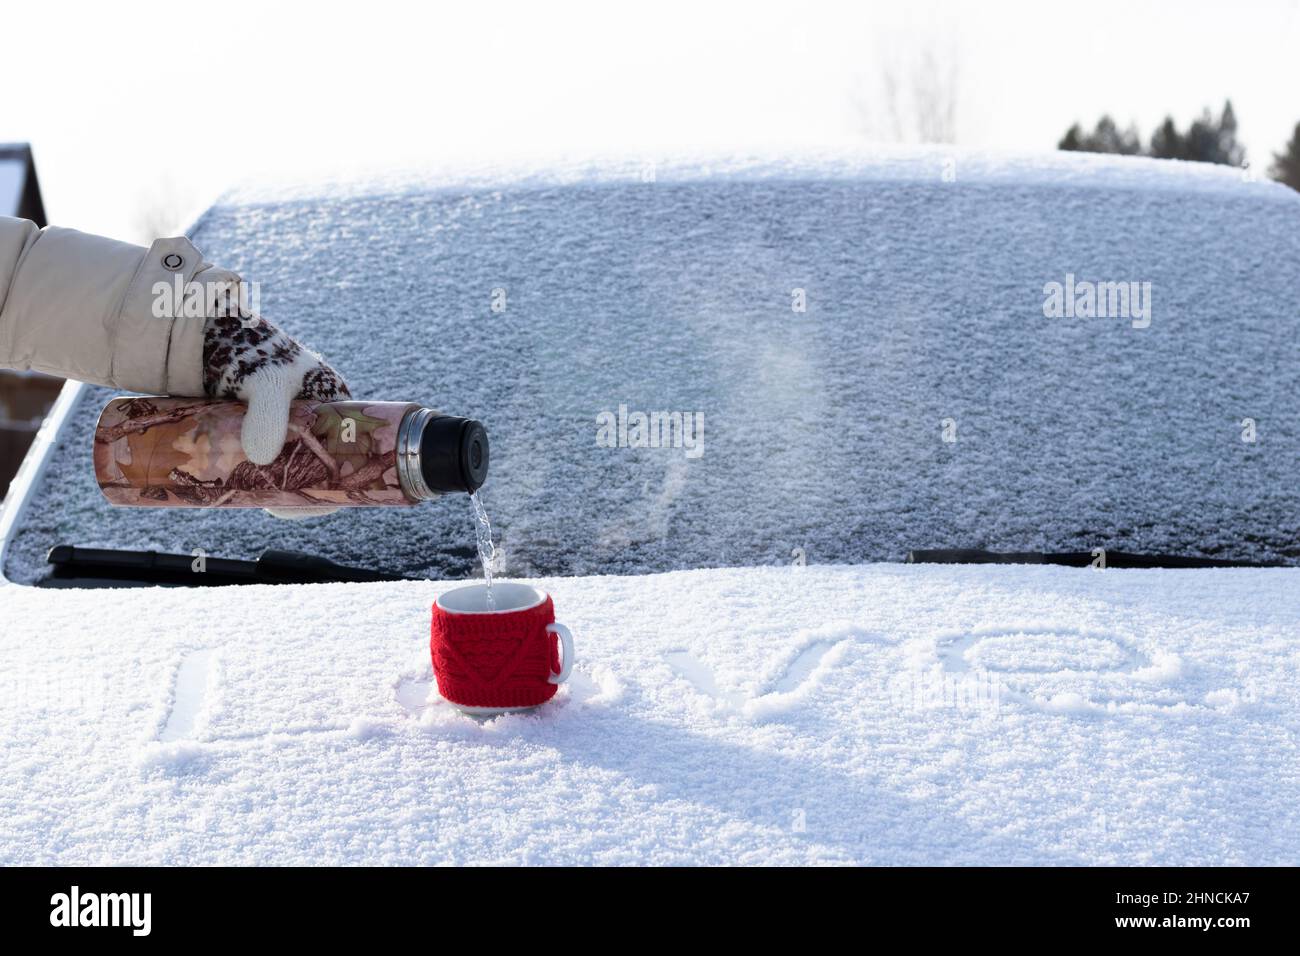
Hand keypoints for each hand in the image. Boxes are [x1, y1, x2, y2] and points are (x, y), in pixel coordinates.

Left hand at [203, 309, 349, 518]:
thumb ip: (268, 417)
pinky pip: (266, 456)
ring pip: (290, 462)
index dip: (337, 481)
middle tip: (277, 507)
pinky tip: (246, 489)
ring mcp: (286, 420)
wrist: (203, 334)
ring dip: (279, 482)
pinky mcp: (258, 424)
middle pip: (319, 462)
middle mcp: (315, 414)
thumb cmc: (250, 353)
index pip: (348, 451)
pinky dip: (259, 473)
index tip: (313, 503)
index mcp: (334, 402)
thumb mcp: (266, 384)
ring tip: (259, 500)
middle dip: (303, 487)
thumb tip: (261, 460)